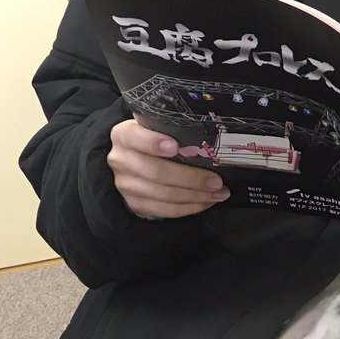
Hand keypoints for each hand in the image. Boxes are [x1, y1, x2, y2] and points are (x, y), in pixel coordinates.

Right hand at [107, 120, 229, 218]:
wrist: (133, 161)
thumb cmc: (153, 140)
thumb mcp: (156, 128)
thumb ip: (174, 131)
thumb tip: (210, 140)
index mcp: (124, 135)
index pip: (134, 137)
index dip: (153, 142)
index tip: (175, 146)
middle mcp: (120, 160)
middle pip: (156, 172)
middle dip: (191, 178)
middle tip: (216, 181)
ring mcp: (125, 185)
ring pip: (164, 195)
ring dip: (196, 196)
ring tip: (218, 192)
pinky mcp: (135, 204)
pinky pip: (165, 210)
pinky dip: (189, 207)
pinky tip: (206, 201)